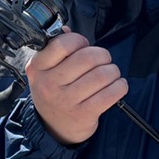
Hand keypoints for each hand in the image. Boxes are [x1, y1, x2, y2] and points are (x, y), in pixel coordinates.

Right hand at [25, 29, 127, 144]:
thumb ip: (55, 49)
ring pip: (102, 75)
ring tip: (111, 74)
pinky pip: (111, 94)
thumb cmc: (54, 93)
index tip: (84, 46)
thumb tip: (68, 30)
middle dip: (103, 55)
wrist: (53, 128)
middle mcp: (49, 84)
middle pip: (87, 57)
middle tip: (104, 61)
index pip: (64, 44)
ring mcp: (66, 101)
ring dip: (113, 71)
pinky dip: (120, 86)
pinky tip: (117, 86)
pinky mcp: (84, 114)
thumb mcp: (45, 70)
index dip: (80, 41)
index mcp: (38, 68)